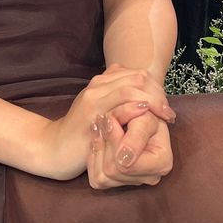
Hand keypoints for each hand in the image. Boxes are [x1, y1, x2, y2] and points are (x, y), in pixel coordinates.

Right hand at [34, 64, 175, 180]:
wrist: (54, 148)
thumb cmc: (81, 131)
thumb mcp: (99, 110)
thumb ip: (114, 97)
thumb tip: (137, 87)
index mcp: (101, 82)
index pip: (137, 74)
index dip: (156, 88)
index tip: (165, 106)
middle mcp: (97, 86)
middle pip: (137, 79)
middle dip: (157, 94)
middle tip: (168, 113)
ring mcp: (93, 100)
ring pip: (130, 90)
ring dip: (152, 102)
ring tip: (163, 116)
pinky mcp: (92, 118)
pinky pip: (118, 108)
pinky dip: (135, 110)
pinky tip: (146, 115)